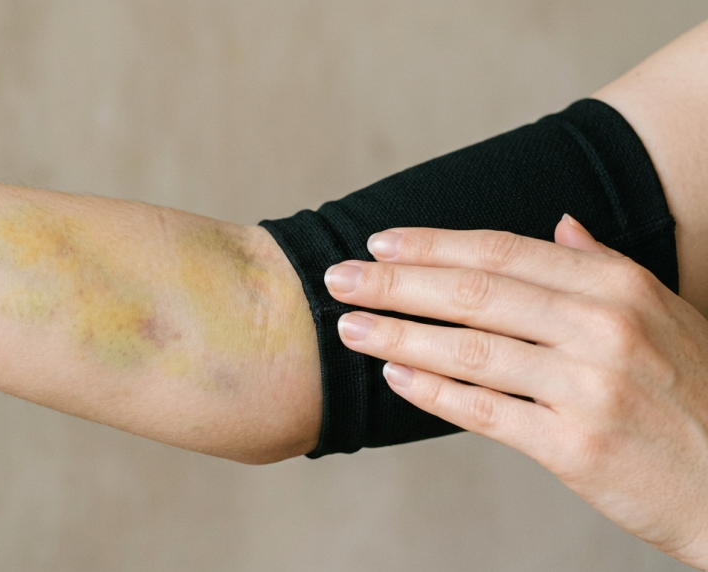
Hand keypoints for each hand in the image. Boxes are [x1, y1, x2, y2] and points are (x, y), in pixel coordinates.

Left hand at [324, 216, 707, 569]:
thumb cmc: (696, 393)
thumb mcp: (665, 315)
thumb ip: (605, 267)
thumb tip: (559, 225)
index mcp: (618, 287)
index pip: (504, 253)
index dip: (434, 245)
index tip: (380, 242)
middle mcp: (602, 329)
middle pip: (475, 294)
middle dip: (396, 283)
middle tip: (339, 278)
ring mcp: (588, 388)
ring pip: (470, 351)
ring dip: (399, 335)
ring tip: (350, 327)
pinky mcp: (574, 447)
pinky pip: (485, 411)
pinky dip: (433, 393)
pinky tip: (393, 376)